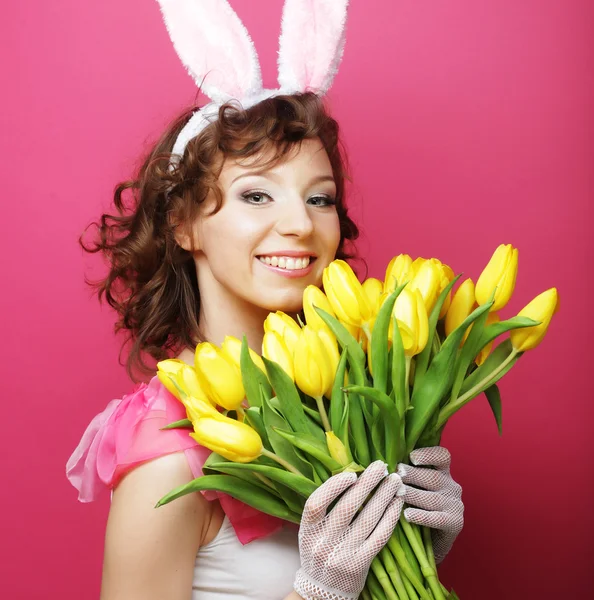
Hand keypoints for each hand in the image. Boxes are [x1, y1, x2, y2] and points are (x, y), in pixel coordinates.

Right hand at [294, 461, 402, 599]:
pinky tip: (397, 503)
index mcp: (308, 530)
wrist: (322, 593)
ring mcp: (343, 555)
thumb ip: (324, 509)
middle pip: (347, 507)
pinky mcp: (361, 564)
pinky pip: (380, 536)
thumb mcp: (311, 532)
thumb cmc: (318, 553)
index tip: (352, 473)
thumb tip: (350, 476)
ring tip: (394, 480)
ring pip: (367, 519)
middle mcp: (323, 543)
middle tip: (381, 466)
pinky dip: (390, 517)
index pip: (316, 503)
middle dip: (367, 483)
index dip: (334, 486)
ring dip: (383, 496)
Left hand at [398, 446, 463, 563]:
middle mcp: (451, 486)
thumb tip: (381, 464)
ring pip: (433, 497)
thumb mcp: (415, 487)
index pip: (442, 456)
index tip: (411, 456)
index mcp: (443, 473)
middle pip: (433, 476)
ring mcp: (455, 504)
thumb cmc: (416, 507)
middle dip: (413, 475)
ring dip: (414, 494)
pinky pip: (437, 518)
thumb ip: (405, 475)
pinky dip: (422, 516)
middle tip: (396, 474)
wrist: (431, 543)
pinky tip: (407, 515)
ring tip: (397, 493)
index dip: (428, 454)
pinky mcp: (455, 523)